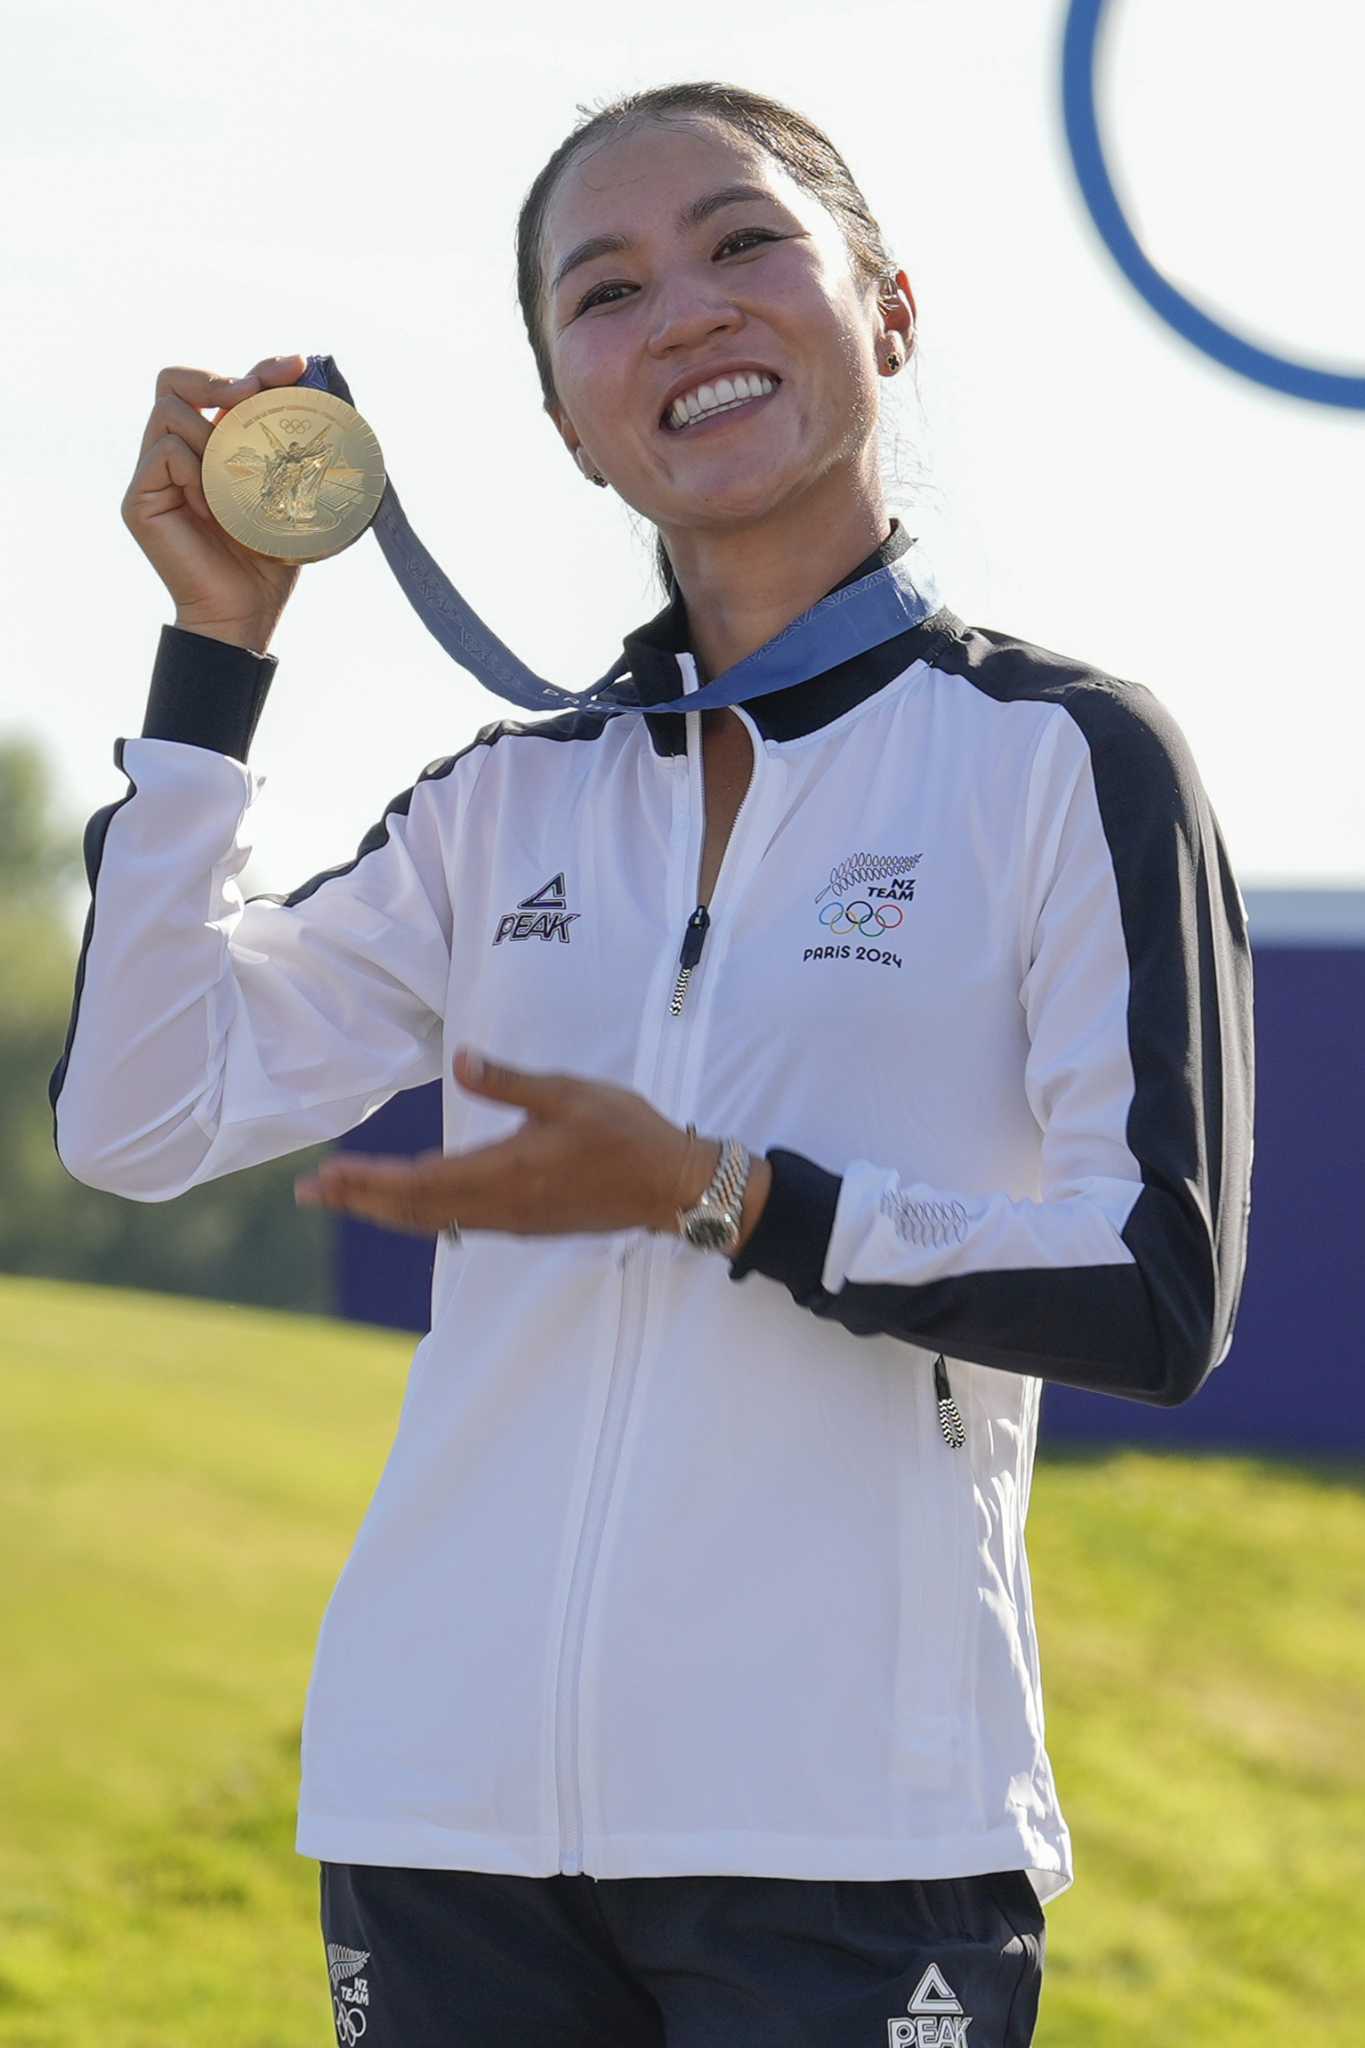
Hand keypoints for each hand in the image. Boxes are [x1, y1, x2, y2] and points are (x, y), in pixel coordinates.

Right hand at [122, 354, 310, 649]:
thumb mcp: (290, 494)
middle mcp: (176, 451)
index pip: (219, 385)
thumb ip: (291, 448)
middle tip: (252, 396)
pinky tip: (215, 508)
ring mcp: (153, 473)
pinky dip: (196, 473)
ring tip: (236, 483)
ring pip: (170, 412)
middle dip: (217, 379)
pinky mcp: (139, 498)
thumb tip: (317, 390)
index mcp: (210, 444)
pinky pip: (165, 453)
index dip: (256, 368)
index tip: (294, 366)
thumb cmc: (270, 557)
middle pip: (174, 380)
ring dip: (211, 436)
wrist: (247, 612)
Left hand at [294, 1048, 711, 1238]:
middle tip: (310, 1192)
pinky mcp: (525, 1223)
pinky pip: (457, 1223)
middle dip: (358, 1199)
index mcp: (504, 1171)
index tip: (326, 1175)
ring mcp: (511, 1220)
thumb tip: (461, 1060)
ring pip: (431, 1220)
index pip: (417, 1182)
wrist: (671, 1186)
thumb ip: (510, 1081)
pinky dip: (420, 1214)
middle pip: (412, 1209)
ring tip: (345, 1199)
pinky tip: (410, 1205)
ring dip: (383, 1209)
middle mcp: (499, 1205)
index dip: (366, 1181)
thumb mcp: (569, 1093)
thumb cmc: (624, 1133)